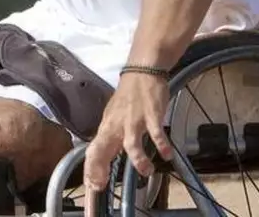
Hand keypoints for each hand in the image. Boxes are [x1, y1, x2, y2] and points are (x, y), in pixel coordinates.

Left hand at [83, 72, 175, 215]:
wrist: (142, 72)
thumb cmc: (129, 95)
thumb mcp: (114, 116)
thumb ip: (111, 135)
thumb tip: (107, 154)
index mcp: (107, 126)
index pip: (93, 150)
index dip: (91, 168)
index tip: (93, 185)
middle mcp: (117, 124)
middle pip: (103, 148)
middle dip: (100, 169)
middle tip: (103, 185)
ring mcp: (134, 119)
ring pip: (130, 143)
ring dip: (138, 160)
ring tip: (147, 171)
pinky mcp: (151, 114)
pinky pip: (155, 132)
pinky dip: (161, 144)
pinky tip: (167, 154)